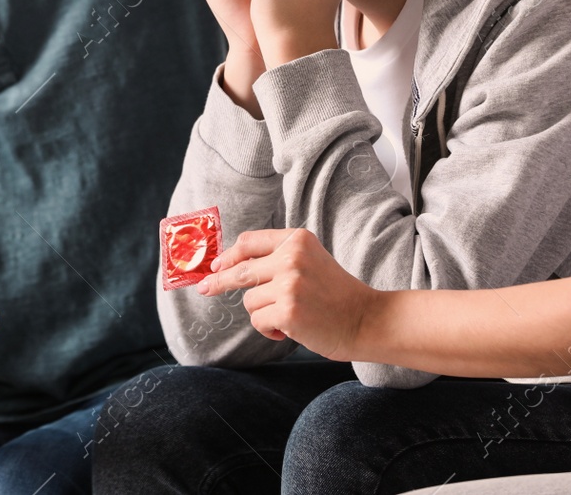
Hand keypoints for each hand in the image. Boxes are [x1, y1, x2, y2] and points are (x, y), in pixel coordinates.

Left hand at [196, 228, 378, 359]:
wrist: (366, 319)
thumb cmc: (336, 295)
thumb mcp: (310, 261)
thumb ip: (277, 258)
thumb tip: (229, 266)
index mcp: (297, 239)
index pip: (250, 242)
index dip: (228, 255)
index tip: (215, 266)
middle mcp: (292, 257)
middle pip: (240, 270)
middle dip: (218, 282)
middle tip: (204, 288)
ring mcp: (290, 284)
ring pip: (249, 300)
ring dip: (262, 313)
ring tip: (289, 315)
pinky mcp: (288, 311)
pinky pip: (258, 321)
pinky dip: (269, 330)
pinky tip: (291, 329)